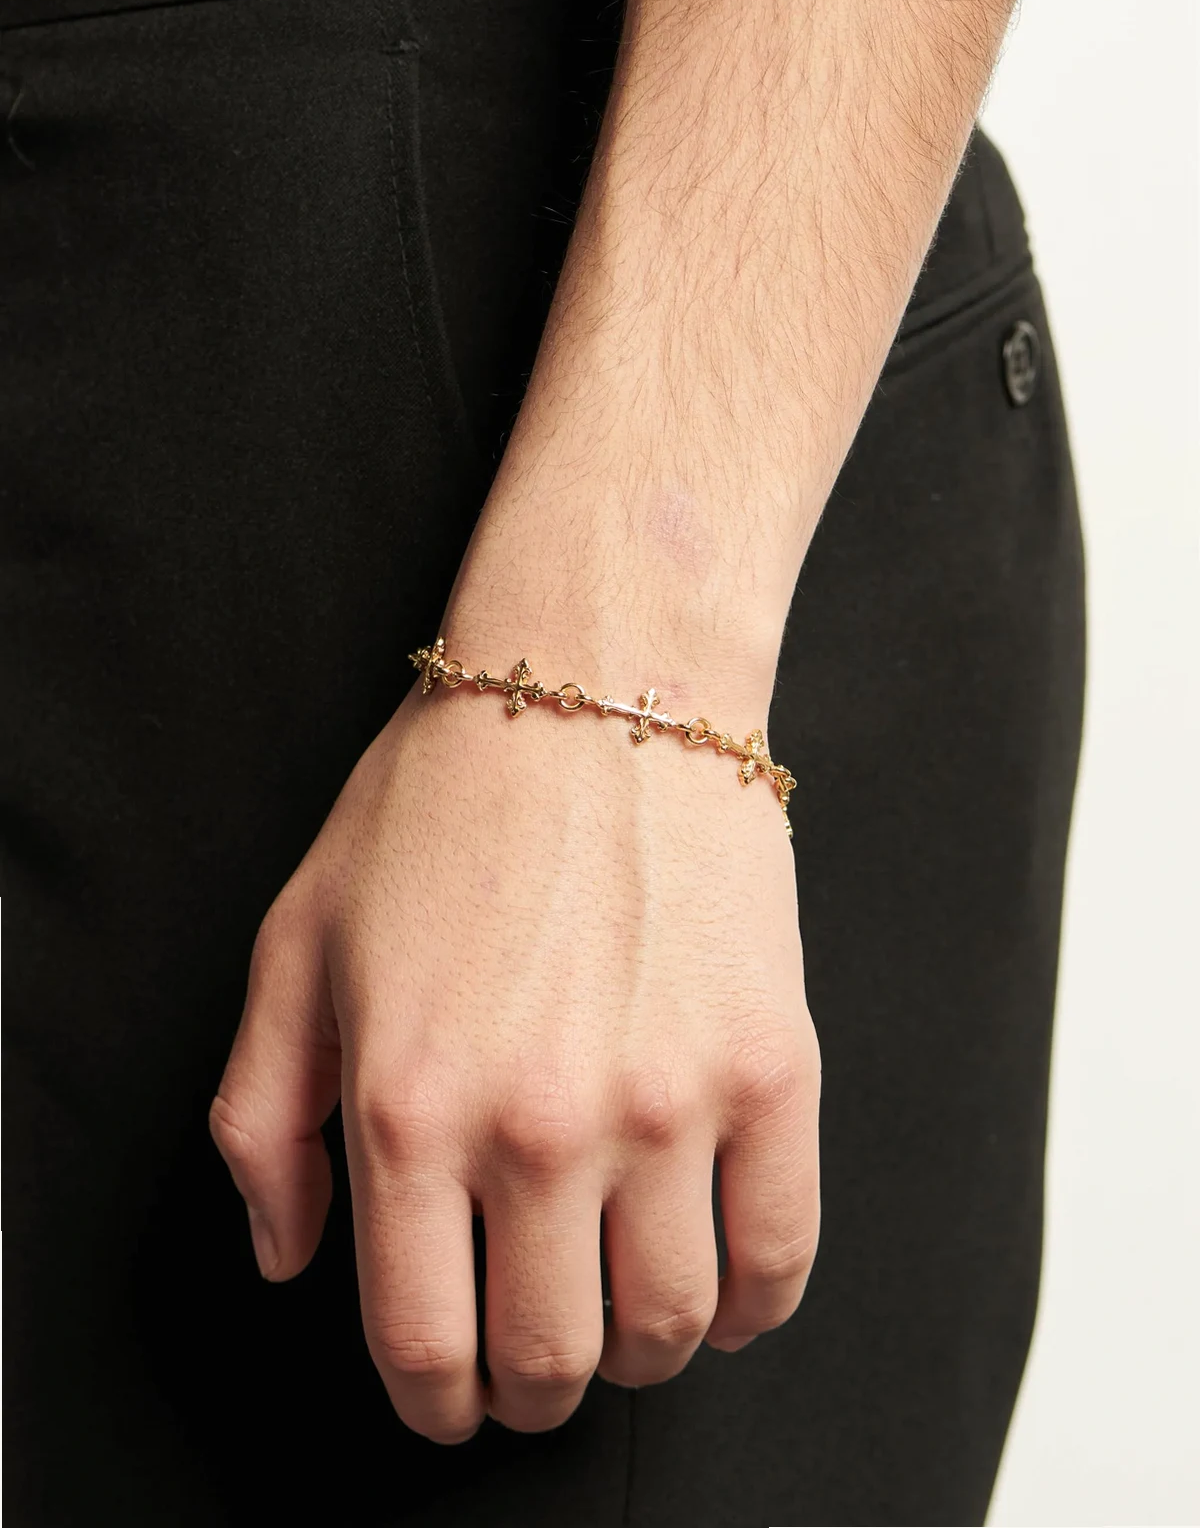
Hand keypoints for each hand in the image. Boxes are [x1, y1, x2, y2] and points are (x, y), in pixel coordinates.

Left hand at [210, 666, 819, 1442]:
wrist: (601, 685)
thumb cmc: (442, 804)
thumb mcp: (296, 944)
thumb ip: (261, 1120)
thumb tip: (289, 1257)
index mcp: (409, 1107)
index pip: (422, 1344)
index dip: (436, 1405)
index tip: (451, 1401)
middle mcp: (540, 1126)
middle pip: (553, 1360)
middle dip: (532, 1393)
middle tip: (532, 1362)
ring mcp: (670, 1100)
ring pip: (668, 1329)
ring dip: (639, 1354)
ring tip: (621, 1312)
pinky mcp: (773, 1066)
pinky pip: (781, 1257)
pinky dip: (751, 1308)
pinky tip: (722, 1287)